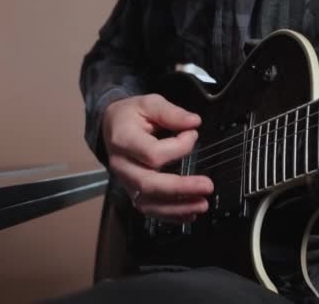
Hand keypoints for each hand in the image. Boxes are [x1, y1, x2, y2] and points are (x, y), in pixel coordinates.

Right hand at [102, 94, 213, 221]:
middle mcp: (122, 165)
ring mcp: (126, 182)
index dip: (179, 146)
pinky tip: (189, 213)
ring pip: (148, 202)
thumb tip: (193, 122)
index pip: (153, 153)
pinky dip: (170, 215)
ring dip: (177, 207)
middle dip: (180, 188)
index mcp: (124, 140)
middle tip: (207, 186)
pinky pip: (149, 209)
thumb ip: (171, 113)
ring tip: (202, 204)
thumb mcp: (149, 103)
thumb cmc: (131, 115)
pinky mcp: (133, 191)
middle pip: (148, 184)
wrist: (111, 127)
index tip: (193, 134)